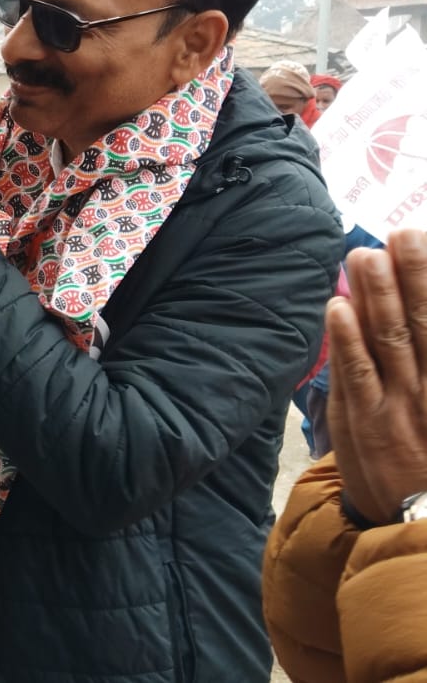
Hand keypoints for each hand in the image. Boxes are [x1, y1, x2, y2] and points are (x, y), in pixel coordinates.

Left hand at [326, 229, 426, 525]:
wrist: (426, 522)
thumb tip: (422, 317)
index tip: (423, 242)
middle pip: (423, 322)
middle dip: (412, 276)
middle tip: (400, 234)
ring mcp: (401, 405)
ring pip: (388, 340)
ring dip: (376, 294)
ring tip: (365, 256)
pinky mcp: (367, 423)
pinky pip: (356, 374)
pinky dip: (345, 339)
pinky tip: (337, 306)